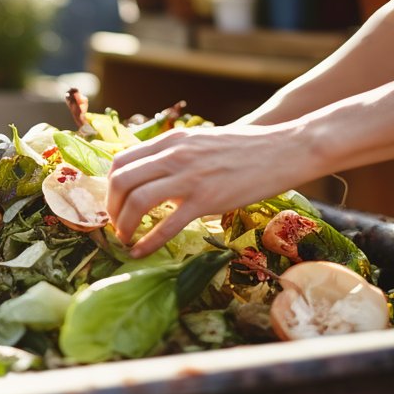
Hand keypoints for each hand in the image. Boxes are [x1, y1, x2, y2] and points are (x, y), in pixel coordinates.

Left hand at [107, 124, 309, 256]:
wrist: (283, 149)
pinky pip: (167, 224)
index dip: (109, 187)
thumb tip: (153, 177)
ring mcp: (189, 177)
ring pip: (137, 201)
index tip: (114, 204)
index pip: (121, 161)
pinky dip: (148, 242)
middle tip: (116, 225)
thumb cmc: (245, 149)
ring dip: (124, 225)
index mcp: (171, 141)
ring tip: (126, 239)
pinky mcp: (207, 199)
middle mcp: (174, 155)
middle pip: (121, 180)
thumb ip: (175, 156)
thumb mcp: (201, 142)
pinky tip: (141, 252)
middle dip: (111, 208)